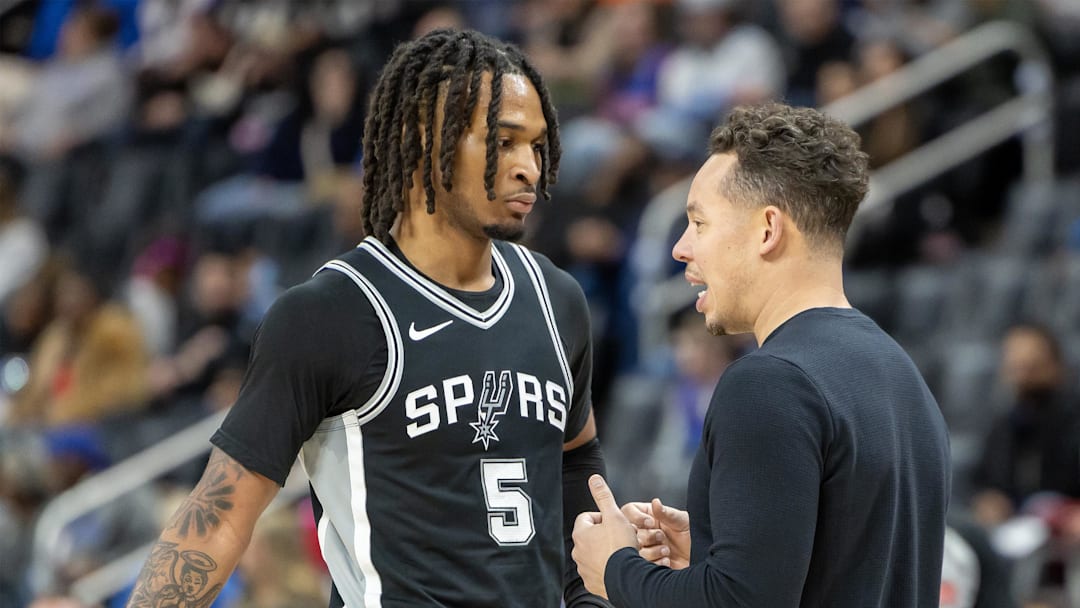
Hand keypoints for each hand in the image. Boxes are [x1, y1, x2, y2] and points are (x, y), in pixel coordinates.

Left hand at [571, 475, 637, 598]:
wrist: (627, 578)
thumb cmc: (620, 547)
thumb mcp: (615, 515)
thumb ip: (604, 496)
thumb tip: (594, 478)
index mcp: (580, 534)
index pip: (586, 517)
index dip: (601, 516)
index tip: (613, 521)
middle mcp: (577, 552)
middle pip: (589, 537)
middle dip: (603, 535)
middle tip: (620, 536)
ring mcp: (583, 569)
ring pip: (593, 555)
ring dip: (604, 552)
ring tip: (620, 552)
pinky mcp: (591, 583)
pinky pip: (597, 572)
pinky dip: (605, 569)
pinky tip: (618, 567)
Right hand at [622, 499, 690, 569]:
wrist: (702, 559)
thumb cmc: (695, 537)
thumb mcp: (683, 521)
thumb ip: (667, 513)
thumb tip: (656, 502)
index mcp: (650, 517)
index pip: (629, 511)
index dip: (636, 517)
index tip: (650, 523)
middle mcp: (646, 532)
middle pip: (630, 532)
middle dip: (648, 536)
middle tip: (662, 537)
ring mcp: (647, 548)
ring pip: (635, 550)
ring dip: (653, 551)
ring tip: (667, 550)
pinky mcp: (649, 564)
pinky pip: (642, 564)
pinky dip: (656, 563)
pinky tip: (667, 560)